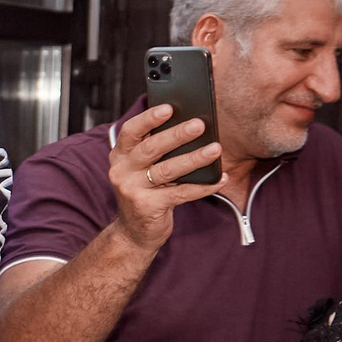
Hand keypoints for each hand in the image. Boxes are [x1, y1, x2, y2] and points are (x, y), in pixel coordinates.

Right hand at [108, 103, 221, 250]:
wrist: (133, 233)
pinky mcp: (147, 207)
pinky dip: (203, 187)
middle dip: (176, 135)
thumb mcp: (142, 169)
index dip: (148, 118)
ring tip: (215, 149)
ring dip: (194, 158)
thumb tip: (190, 125)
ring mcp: (132, 190)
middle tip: (200, 124)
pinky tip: (220, 179)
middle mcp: (122, 171)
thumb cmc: (146, 192)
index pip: (131, 131)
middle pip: (151, 148)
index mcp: (120, 155)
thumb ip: (156, 150)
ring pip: (167, 170)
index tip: (169, 108)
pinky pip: (180, 194)